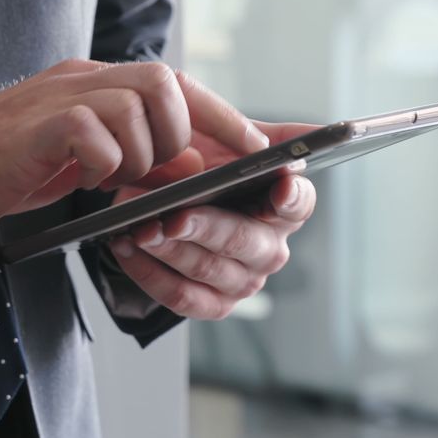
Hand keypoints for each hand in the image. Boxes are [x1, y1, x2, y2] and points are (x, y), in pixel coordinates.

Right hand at [0, 59, 268, 242]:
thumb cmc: (0, 173)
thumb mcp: (77, 164)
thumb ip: (127, 158)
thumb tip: (188, 172)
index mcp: (91, 86)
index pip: (173, 83)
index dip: (221, 114)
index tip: (258, 146)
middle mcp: (80, 80)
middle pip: (165, 80)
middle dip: (189, 131)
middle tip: (175, 172)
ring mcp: (57, 97)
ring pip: (140, 100)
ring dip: (142, 153)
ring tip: (112, 180)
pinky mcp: (37, 126)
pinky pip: (97, 131)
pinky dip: (104, 162)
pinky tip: (80, 179)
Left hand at [108, 123, 319, 319]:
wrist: (163, 197)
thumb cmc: (203, 166)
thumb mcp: (230, 139)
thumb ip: (265, 134)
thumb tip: (311, 132)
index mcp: (284, 206)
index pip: (299, 202)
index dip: (290, 196)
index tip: (280, 185)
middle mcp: (270, 248)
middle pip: (242, 241)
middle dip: (204, 228)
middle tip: (171, 216)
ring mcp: (243, 281)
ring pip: (207, 270)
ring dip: (167, 250)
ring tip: (137, 228)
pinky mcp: (213, 304)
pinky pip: (182, 297)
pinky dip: (150, 274)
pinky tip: (127, 247)